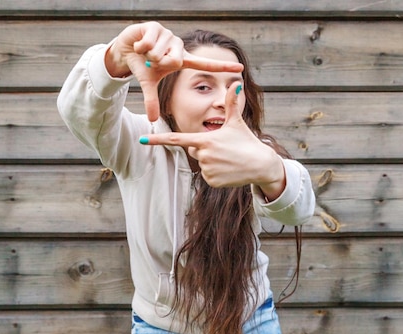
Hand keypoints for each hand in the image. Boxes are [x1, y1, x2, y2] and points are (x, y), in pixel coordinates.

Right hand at [105, 22, 243, 121]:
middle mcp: (178, 46)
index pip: (205, 65)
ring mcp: (169, 35)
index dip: (222, 67)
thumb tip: (153, 120)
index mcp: (181, 60)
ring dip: (148, 55)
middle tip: (151, 62)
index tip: (240, 68)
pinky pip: (150, 42)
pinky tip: (139, 44)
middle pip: (174, 60)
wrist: (125, 49)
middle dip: (158, 63)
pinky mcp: (156, 26)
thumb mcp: (148, 84)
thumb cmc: (142, 66)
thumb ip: (152, 101)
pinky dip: (141, 47)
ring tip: (145, 52)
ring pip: (160, 52)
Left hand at [140, 82, 286, 199]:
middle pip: (195, 150)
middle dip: (206, 148)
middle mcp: (204, 155)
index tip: (142, 140)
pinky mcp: (212, 181)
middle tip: (223, 148)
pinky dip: (217, 173)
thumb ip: (231, 103)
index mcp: (206, 139)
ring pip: (202, 163)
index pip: (176, 139)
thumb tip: (236, 83)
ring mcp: (208, 170)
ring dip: (212, 161)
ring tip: (228, 159)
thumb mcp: (237, 122)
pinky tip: (229, 169)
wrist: (261, 165)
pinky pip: (208, 176)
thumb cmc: (247, 141)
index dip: (157, 139)